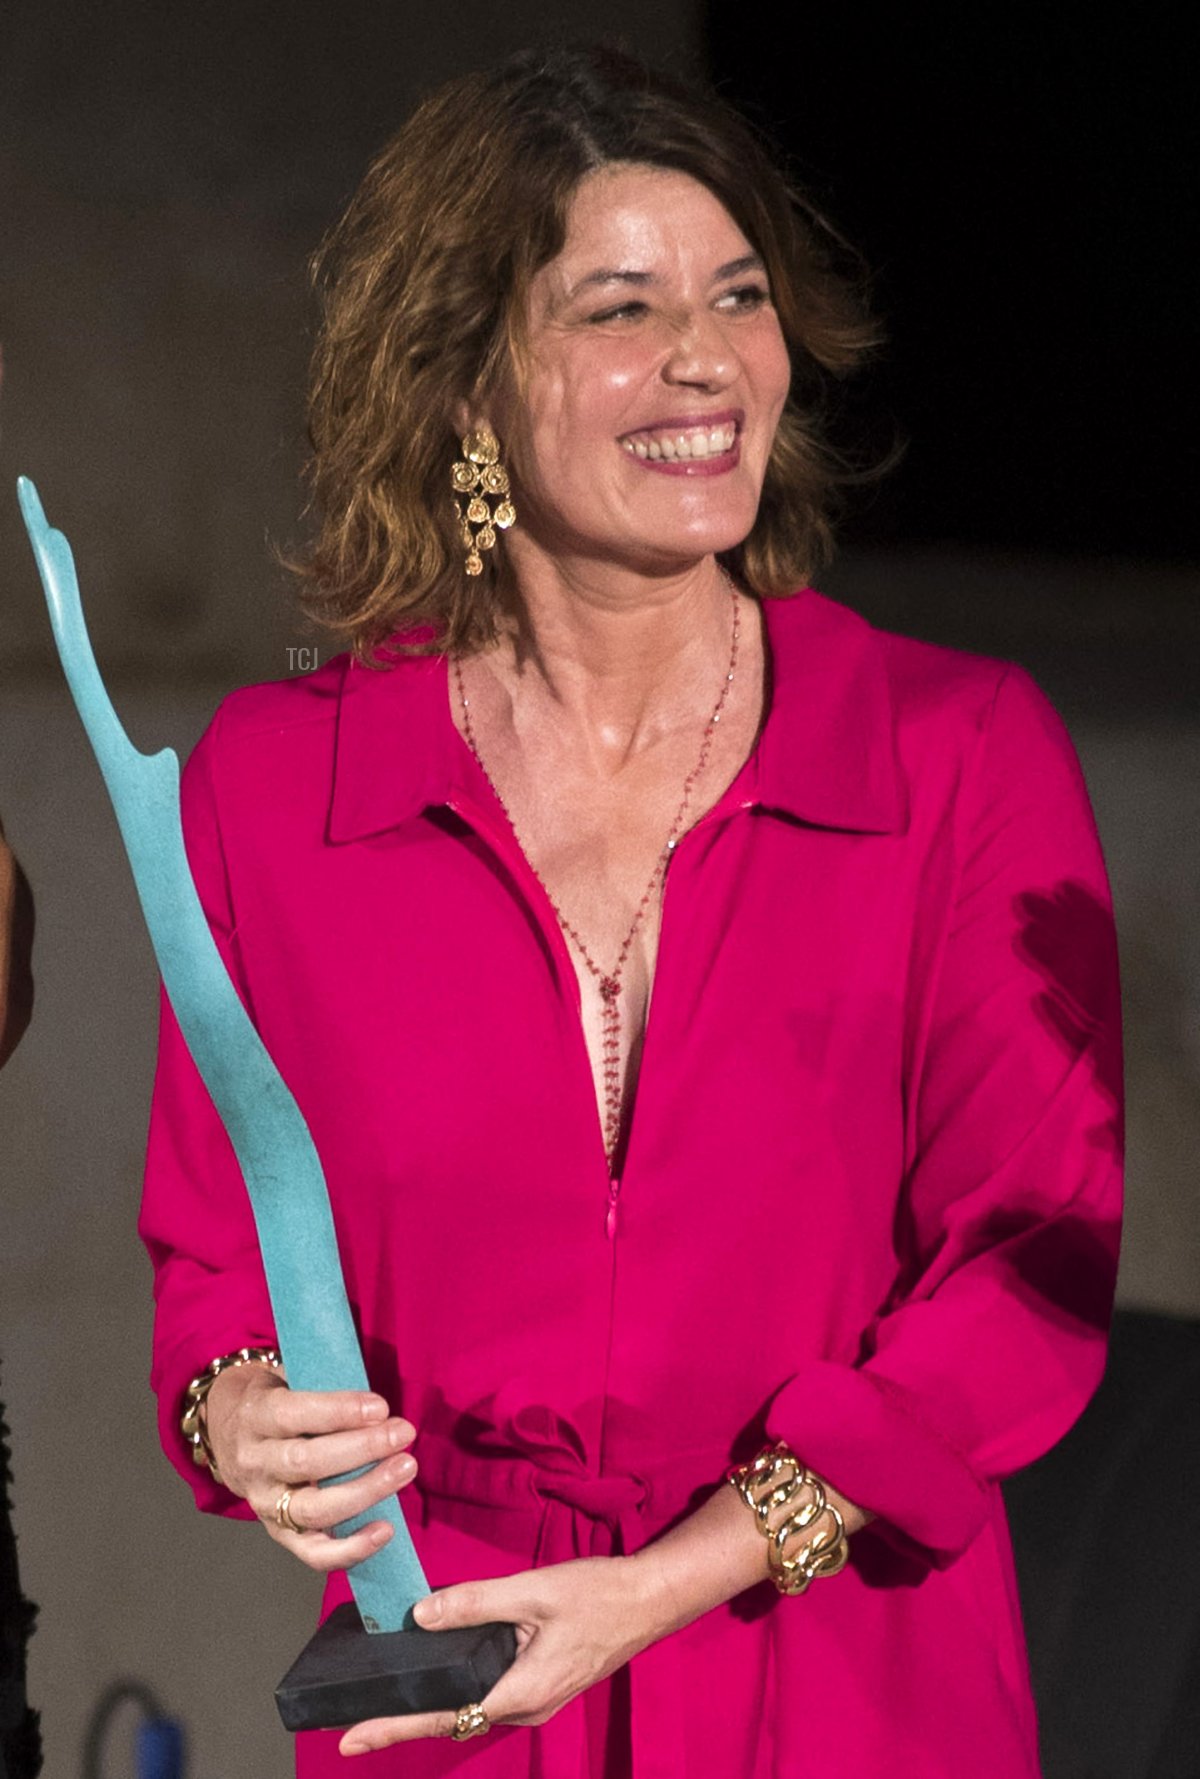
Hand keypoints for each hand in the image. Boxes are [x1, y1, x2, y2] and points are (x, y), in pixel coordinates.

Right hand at [203, 1364, 417, 1571]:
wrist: (230, 1434)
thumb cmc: (275, 1401)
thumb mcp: (286, 1377)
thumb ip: (322, 1382)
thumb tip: (373, 1397)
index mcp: (256, 1417)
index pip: (294, 1414)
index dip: (339, 1411)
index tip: (380, 1407)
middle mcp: (255, 1463)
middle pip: (306, 1462)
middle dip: (362, 1448)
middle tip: (402, 1434)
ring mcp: (265, 1503)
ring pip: (314, 1509)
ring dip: (366, 1492)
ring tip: (404, 1470)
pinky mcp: (279, 1533)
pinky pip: (314, 1553)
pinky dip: (351, 1548)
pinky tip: (385, 1530)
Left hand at [339, 1555, 657, 1755]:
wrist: (648, 1599)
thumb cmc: (597, 1593)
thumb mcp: (533, 1591)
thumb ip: (475, 1603)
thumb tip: (419, 1616)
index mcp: (522, 1690)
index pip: (446, 1715)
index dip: (397, 1726)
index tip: (354, 1737)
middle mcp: (526, 1707)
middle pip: (452, 1721)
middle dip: (402, 1725)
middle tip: (352, 1731)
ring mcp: (536, 1700)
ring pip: (470, 1710)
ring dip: (429, 1710)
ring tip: (383, 1708)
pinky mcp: (541, 1686)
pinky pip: (488, 1696)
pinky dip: (456, 1693)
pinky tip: (436, 1678)